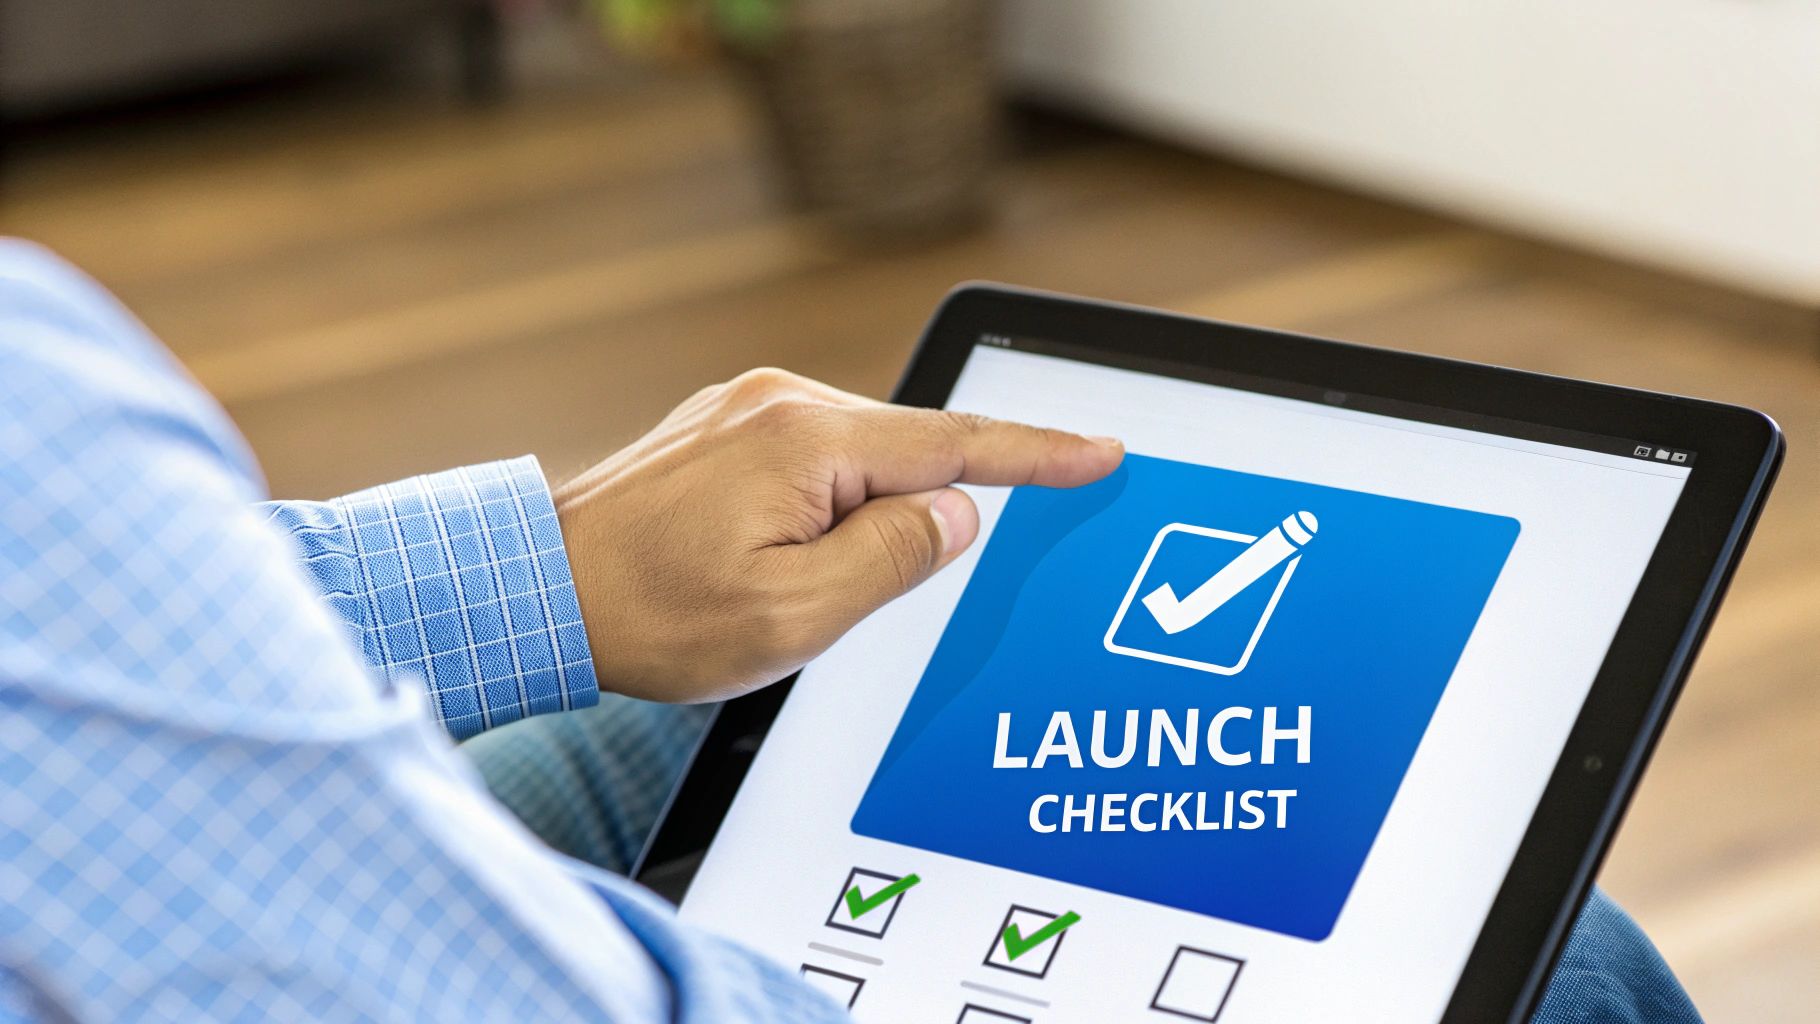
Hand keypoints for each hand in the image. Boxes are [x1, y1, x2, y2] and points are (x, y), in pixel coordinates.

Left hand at [552, 368, 1123, 702]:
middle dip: (911, 526)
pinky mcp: (724, 429)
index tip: (1102, 452)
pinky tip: (772, 561)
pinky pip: (812, 462)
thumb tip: (957, 514)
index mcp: (807, 440)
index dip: (1039, 455)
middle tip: (840, 596)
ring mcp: (747, 409)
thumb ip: (892, 560)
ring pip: (856, 464)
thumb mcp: (793, 618)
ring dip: (855, 527)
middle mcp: (780, 402)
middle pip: (903, 456)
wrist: (532, 591)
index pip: (956, 445)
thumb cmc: (651, 615)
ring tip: (777, 595)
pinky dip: (824, 508)